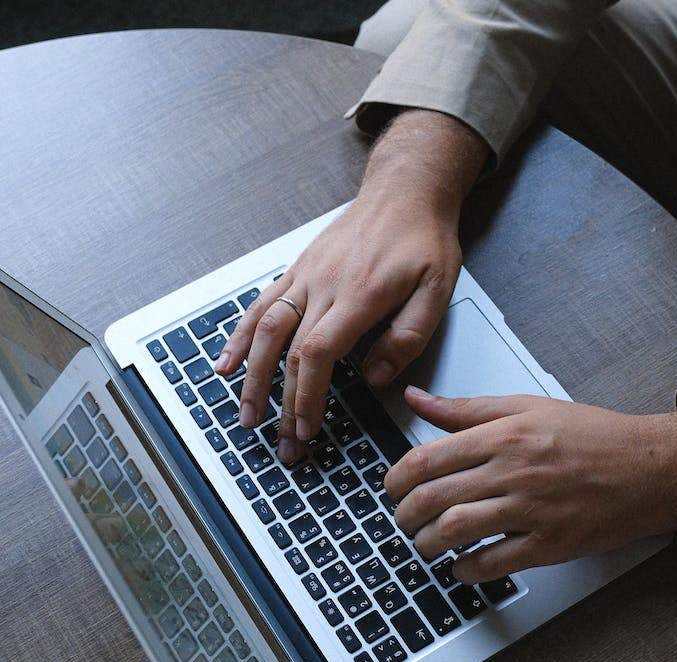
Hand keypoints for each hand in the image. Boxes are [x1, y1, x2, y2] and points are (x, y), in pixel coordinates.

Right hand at [214, 110, 486, 464]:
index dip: (306, 395)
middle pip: (287, 351)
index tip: (305, 428)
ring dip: (251, 377)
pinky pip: (260, 305)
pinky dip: (239, 336)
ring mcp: (305, 277)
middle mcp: (323, 286)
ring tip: (245, 414)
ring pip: (265, 330)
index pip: (318, 353)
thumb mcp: (437, 291)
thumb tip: (375, 378)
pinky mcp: (298, 271)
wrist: (405, 192)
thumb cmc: (423, 241)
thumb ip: (407, 337)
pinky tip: (227, 363)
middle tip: (280, 442)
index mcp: (359, 295)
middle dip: (280, 403)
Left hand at [385, 387, 676, 582]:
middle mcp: (513, 470)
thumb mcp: (528, 407)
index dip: (396, 480)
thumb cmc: (593, 436)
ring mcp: (531, 509)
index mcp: (504, 434)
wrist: (651, 467)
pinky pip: (493, 563)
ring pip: (455, 531)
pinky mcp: (550, 543)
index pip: (426, 458)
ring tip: (427, 545)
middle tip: (403, 521)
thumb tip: (417, 400)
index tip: (393, 489)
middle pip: (433, 497)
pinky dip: (466, 570)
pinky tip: (462, 566)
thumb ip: (467, 409)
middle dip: (405, 516)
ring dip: (428, 544)